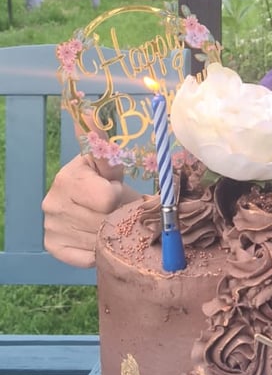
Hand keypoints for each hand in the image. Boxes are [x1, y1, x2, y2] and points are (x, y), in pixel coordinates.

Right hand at [42, 150, 129, 267]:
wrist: (93, 202)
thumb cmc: (107, 182)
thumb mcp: (111, 166)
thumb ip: (106, 149)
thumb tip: (90, 117)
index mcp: (67, 178)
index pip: (107, 199)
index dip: (119, 196)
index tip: (116, 191)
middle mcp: (52, 203)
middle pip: (104, 221)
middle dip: (117, 216)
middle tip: (115, 209)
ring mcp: (50, 227)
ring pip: (97, 241)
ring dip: (110, 234)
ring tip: (109, 221)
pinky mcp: (53, 247)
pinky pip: (86, 258)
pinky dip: (98, 251)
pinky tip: (98, 237)